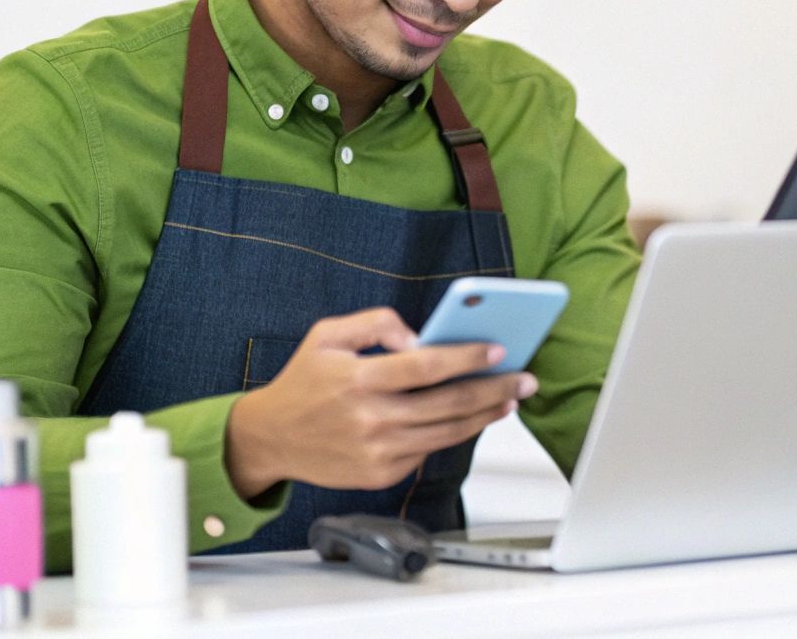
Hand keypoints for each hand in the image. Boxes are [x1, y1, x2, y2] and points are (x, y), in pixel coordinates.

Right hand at [224, 307, 536, 498]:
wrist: (270, 438)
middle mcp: (370, 419)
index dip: (467, 358)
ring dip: (486, 416)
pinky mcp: (381, 474)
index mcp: (358, 380)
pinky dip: (454, 433)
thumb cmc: (303, 381)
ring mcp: (377, 451)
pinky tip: (473, 418)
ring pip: (447, 432)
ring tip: (509, 400)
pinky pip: (428, 450)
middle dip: (495, 390)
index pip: (427, 367)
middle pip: (449, 404)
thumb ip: (376, 322)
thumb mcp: (328, 335)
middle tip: (525, 379)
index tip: (499, 350)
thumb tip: (420, 336)